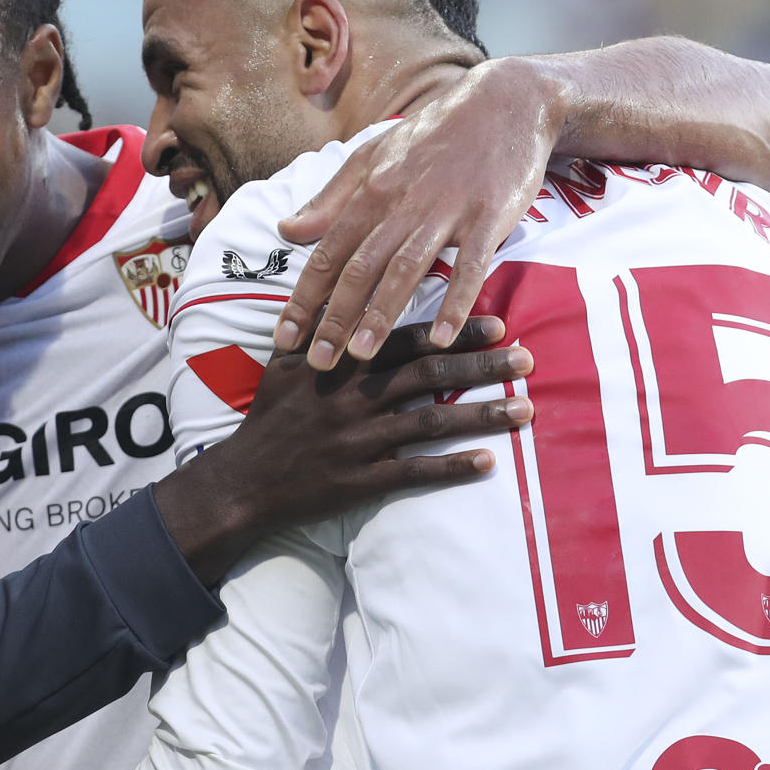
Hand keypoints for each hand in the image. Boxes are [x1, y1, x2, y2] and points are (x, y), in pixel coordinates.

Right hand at [156, 317, 531, 582]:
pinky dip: (450, 469)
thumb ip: (319, 329)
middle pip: (429, 376)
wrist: (242, 481)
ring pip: (430, 425)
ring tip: (525, 410)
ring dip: (481, 416)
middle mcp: (353, 399)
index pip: (406, 339)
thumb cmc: (268, 419)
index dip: (454, 330)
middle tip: (527, 358)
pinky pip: (412, 474)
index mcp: (340, 364)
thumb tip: (341, 289)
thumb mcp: (285, 364)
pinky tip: (487, 465)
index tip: (497, 322)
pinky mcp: (358, 481)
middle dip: (482, 365)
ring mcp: (357, 442)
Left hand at [273, 57, 562, 367]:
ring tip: (360, 357)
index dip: (304, 297)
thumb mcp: (374, 156)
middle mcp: (402, 201)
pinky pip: (470, 266)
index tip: (283, 338)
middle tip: (316, 363)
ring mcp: (446, 210)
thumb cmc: (435, 135)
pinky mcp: (489, 217)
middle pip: (360, 267)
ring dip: (382, 315)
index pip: (328, 252)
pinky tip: (440, 337)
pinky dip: (455, 302)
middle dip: (334, 317)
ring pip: (406, 269)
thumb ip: (331, 198)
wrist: (506, 102)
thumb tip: (285, 229)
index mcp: (371, 189)